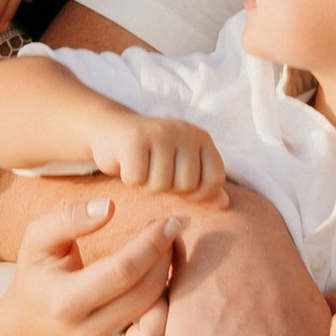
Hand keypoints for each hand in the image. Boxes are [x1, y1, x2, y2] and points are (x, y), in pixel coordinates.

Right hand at [0, 196, 179, 335]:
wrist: (31, 331)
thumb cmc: (39, 277)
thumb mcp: (38, 241)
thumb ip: (68, 217)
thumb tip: (109, 206)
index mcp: (65, 302)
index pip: (122, 271)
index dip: (151, 244)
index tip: (168, 222)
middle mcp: (87, 335)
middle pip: (146, 296)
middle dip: (167, 261)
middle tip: (172, 237)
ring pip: (159, 334)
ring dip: (174, 297)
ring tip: (173, 270)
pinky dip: (174, 331)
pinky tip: (172, 301)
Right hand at [97, 112, 226, 200]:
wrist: (111, 131)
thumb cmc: (150, 157)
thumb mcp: (180, 170)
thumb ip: (203, 187)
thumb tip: (224, 204)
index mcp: (202, 138)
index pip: (215, 179)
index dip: (199, 195)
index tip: (181, 190)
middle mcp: (185, 131)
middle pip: (186, 185)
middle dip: (167, 189)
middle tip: (154, 174)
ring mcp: (160, 132)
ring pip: (161, 184)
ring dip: (147, 186)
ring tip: (142, 169)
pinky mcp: (135, 138)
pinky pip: (137, 179)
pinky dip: (130, 180)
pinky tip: (127, 165)